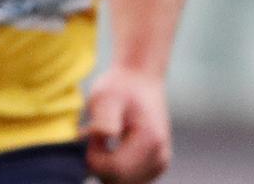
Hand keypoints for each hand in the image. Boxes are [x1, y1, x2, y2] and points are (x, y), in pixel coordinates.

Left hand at [84, 67, 172, 183]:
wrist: (141, 79)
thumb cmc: (120, 87)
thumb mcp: (105, 97)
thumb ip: (104, 119)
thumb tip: (104, 135)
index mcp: (151, 140)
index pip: (112, 170)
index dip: (94, 156)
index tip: (92, 134)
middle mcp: (160, 156)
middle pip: (116, 180)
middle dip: (100, 162)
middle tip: (99, 136)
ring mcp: (160, 163)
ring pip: (121, 182)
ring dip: (107, 166)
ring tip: (108, 140)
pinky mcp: (157, 166)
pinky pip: (128, 180)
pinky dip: (116, 169)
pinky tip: (115, 148)